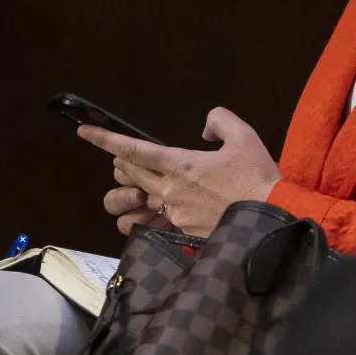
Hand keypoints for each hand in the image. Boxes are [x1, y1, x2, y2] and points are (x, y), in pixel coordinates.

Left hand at [80, 107, 283, 237]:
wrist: (272, 218)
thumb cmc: (258, 177)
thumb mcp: (243, 136)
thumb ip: (219, 122)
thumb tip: (204, 129)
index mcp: (180, 164)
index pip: (132, 150)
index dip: (104, 140)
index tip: (83, 133)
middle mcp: (170, 190)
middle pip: (130, 174)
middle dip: (121, 162)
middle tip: (123, 157)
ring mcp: (175, 214)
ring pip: (140, 200)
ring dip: (135, 190)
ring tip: (144, 184)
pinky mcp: (184, 233)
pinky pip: (159, 221)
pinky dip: (157, 211)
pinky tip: (167, 207)